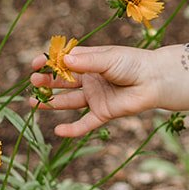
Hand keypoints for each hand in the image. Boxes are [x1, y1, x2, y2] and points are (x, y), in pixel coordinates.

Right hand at [30, 45, 160, 136]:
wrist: (155, 80)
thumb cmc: (133, 63)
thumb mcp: (108, 58)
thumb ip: (86, 62)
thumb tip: (62, 61)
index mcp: (90, 62)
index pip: (64, 62)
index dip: (49, 63)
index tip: (35, 64)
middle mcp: (90, 79)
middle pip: (63, 82)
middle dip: (47, 82)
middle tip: (33, 82)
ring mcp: (95, 97)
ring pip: (69, 102)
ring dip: (52, 103)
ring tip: (33, 102)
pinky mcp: (103, 112)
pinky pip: (85, 123)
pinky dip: (72, 129)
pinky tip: (58, 131)